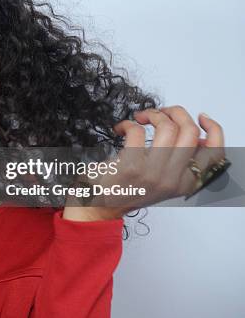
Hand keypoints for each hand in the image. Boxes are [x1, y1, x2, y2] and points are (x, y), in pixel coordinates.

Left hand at [62, 106, 225, 221]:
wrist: (102, 205)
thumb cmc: (130, 189)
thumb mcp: (165, 181)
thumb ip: (182, 162)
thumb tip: (199, 137)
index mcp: (186, 182)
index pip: (215, 153)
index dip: (214, 130)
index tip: (200, 116)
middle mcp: (173, 179)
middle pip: (190, 131)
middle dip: (175, 112)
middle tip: (159, 112)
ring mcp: (153, 173)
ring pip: (168, 127)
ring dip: (152, 114)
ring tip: (140, 118)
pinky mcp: (131, 166)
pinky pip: (137, 131)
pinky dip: (128, 124)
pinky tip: (122, 129)